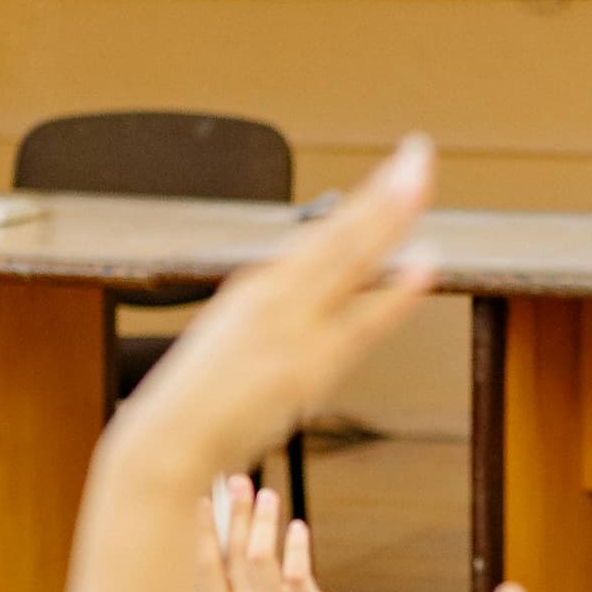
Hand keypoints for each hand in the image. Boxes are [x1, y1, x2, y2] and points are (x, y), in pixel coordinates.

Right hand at [115, 139, 435, 484]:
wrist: (169, 439)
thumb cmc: (203, 398)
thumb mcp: (240, 339)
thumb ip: (285, 317)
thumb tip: (331, 299)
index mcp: (261, 287)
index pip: (328, 233)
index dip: (369, 200)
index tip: (403, 167)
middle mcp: (275, 297)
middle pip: (341, 236)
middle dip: (384, 194)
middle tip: (420, 152)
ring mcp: (290, 329)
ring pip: (348, 263)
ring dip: (387, 221)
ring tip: (419, 183)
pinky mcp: (302, 368)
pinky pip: (358, 325)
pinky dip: (393, 296)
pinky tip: (422, 268)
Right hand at [198, 473, 352, 591]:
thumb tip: (182, 589)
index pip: (202, 565)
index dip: (200, 529)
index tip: (198, 498)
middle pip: (231, 552)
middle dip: (231, 512)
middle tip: (235, 479)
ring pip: (259, 556)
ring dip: (261, 521)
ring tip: (267, 493)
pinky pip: (298, 572)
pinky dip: (295, 547)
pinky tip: (296, 527)